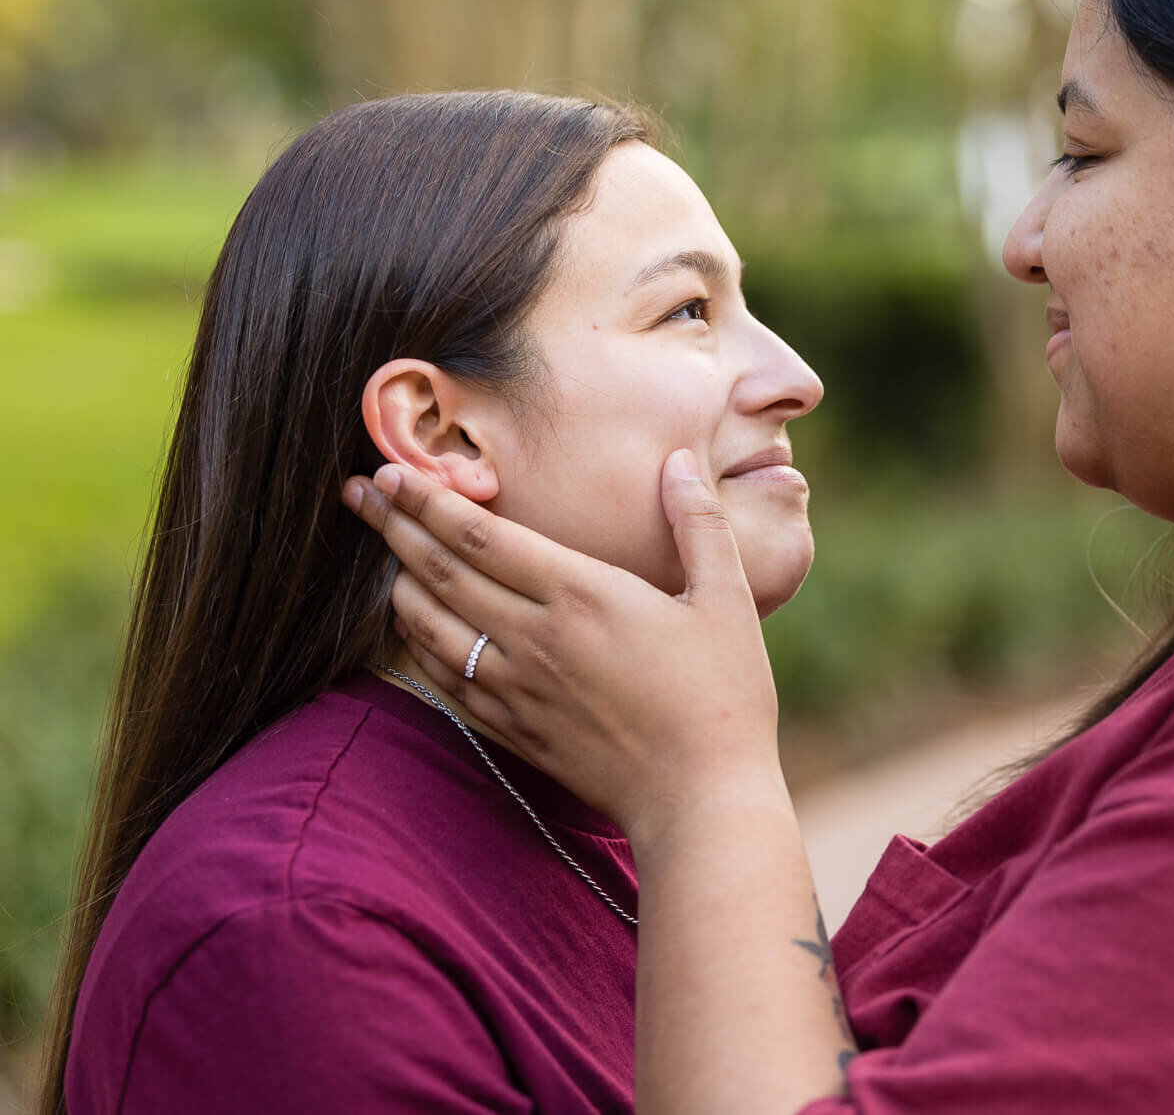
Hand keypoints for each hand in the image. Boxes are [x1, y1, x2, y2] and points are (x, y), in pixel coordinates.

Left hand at [340, 449, 782, 845]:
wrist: (701, 799)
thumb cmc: (724, 697)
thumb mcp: (728, 599)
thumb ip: (698, 522)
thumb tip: (677, 461)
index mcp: (584, 596)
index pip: (483, 536)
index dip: (430, 499)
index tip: (394, 472)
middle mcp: (535, 638)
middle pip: (442, 571)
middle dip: (395, 526)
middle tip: (359, 494)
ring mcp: (516, 689)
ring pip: (429, 626)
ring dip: (399, 583)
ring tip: (386, 553)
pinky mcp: (512, 729)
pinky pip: (441, 679)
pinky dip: (415, 645)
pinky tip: (411, 627)